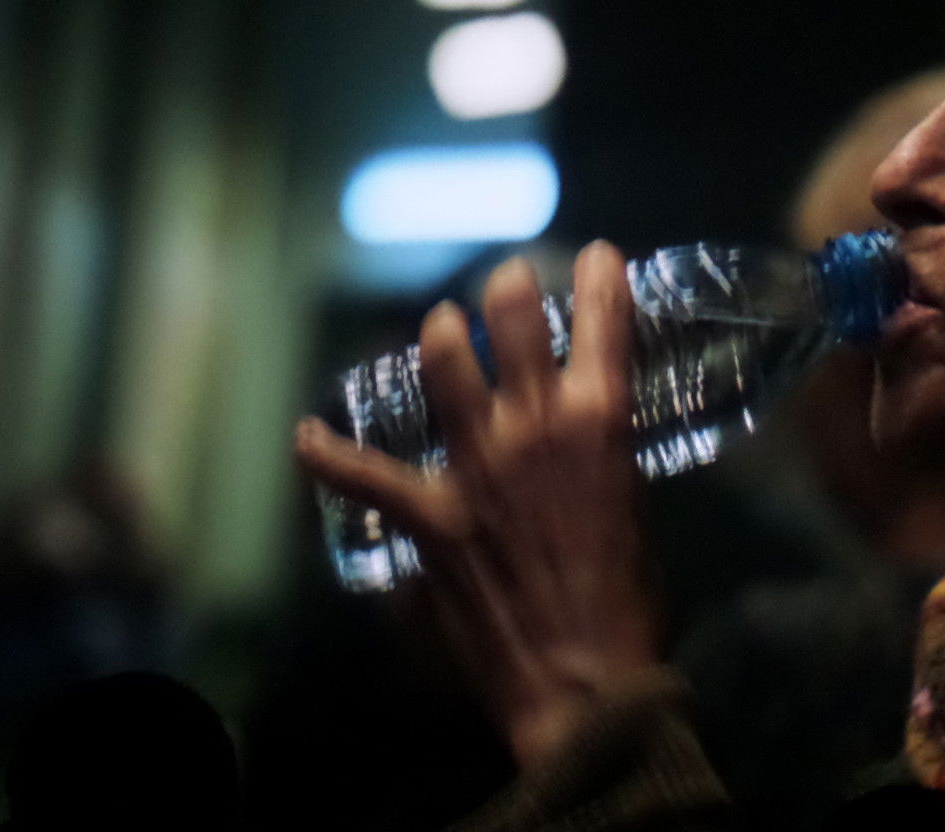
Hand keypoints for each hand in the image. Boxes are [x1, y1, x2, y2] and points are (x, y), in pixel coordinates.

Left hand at [294, 241, 660, 766]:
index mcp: (600, 423)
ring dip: (441, 338)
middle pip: (511, 319)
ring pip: (443, 366)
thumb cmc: (630, 605)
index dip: (599, 276)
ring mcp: (474, 467)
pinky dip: (328, 456)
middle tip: (506, 282)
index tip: (596, 257)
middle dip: (508, 288)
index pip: (605, 321)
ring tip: (440, 329)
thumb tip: (578, 448)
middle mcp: (534, 426)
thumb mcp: (637, 510)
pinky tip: (307, 436)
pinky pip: (362, 476)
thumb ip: (601, 462)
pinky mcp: (429, 518)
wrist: (586, 687)